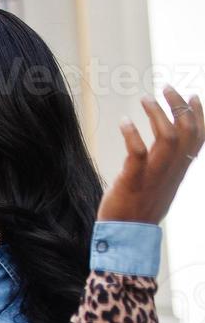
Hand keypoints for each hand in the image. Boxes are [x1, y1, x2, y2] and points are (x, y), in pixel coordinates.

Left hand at [98, 85, 202, 224]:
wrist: (127, 235)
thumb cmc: (140, 209)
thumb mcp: (162, 185)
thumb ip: (169, 167)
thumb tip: (171, 150)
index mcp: (179, 170)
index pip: (198, 138)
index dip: (199, 115)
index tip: (193, 96)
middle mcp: (171, 170)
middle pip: (186, 132)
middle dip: (179, 106)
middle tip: (166, 88)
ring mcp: (154, 175)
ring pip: (167, 138)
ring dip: (157, 115)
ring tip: (145, 98)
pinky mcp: (133, 181)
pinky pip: (138, 153)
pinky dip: (132, 134)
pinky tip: (125, 121)